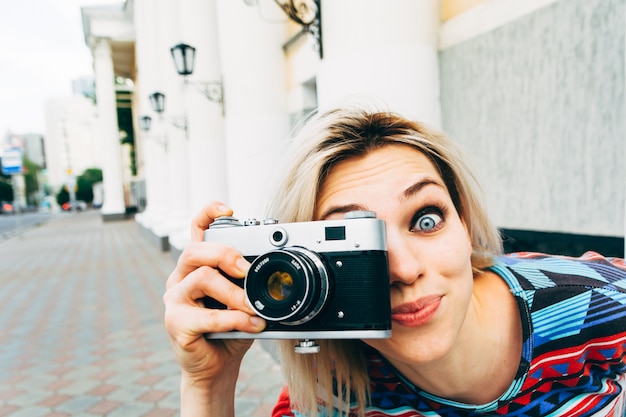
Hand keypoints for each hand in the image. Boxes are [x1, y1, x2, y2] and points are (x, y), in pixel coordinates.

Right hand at [163, 202, 265, 394]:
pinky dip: (234, 319)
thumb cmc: (230, 329)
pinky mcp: (175, 322)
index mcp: (197, 265)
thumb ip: (250, 283)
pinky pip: (206, 315)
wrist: (217, 366)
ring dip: (234, 293)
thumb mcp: (244, 299)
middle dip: (226, 255)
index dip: (209, 213)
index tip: (229, 209)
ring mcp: (174, 299)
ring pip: (201, 278)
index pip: (196, 229)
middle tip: (248, 272)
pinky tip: (250, 324)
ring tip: (252, 308)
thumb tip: (273, 275)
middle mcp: (181, 277)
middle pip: (196, 250)